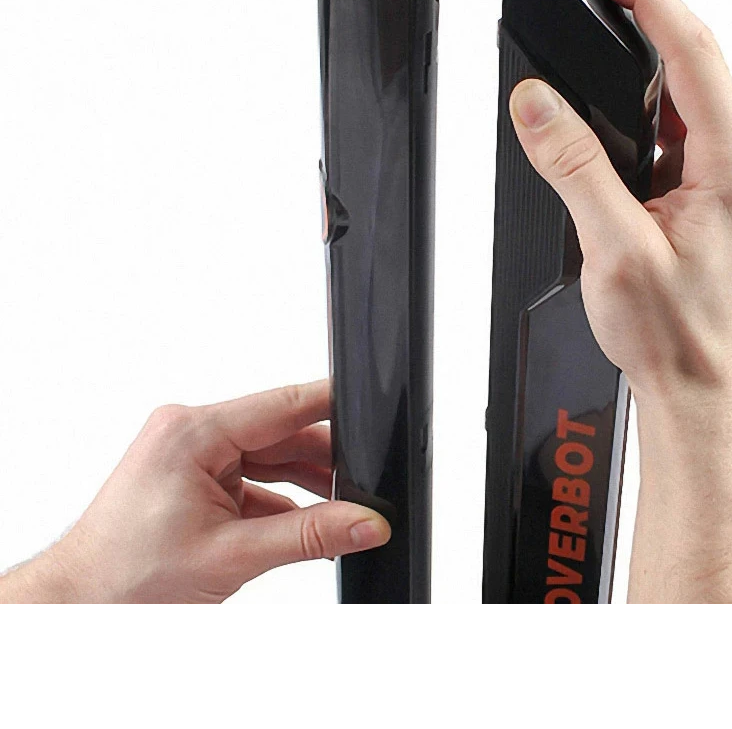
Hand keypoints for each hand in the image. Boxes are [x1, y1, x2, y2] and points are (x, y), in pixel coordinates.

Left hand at [0, 380, 389, 605]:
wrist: (77, 611)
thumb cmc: (122, 580)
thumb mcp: (231, 556)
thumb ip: (309, 536)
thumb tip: (364, 522)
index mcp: (193, 433)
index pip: (283, 405)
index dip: (332, 403)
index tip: (370, 404)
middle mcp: (190, 434)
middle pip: (281, 435)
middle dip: (323, 464)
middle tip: (363, 487)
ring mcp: (190, 456)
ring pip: (269, 459)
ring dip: (302, 488)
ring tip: (337, 514)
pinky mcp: (193, 479)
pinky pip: (251, 480)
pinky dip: (277, 504)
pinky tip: (303, 528)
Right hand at [509, 0, 731, 604]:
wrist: (698, 387)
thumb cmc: (676, 333)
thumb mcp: (615, 246)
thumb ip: (574, 166)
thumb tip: (537, 102)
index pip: (693, 48)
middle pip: (694, 54)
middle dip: (642, 8)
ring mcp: (725, 173)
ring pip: (684, 88)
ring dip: (641, 54)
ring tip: (592, 25)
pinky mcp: (706, 189)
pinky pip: (674, 124)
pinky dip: (639, 99)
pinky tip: (606, 99)